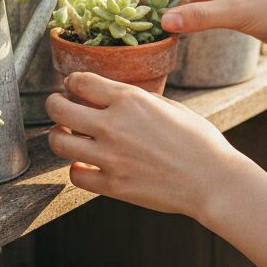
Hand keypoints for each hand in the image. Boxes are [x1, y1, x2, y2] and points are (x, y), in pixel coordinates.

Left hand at [45, 72, 245, 221]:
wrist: (213, 180)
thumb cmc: (198, 140)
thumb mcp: (167, 105)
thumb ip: (135, 99)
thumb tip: (111, 95)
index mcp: (129, 100)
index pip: (79, 81)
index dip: (72, 82)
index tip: (73, 86)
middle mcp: (112, 125)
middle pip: (58, 109)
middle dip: (54, 104)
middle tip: (58, 106)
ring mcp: (109, 157)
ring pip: (58, 142)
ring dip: (58, 136)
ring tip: (66, 135)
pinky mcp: (112, 185)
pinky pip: (75, 174)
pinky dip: (77, 168)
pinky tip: (85, 163)